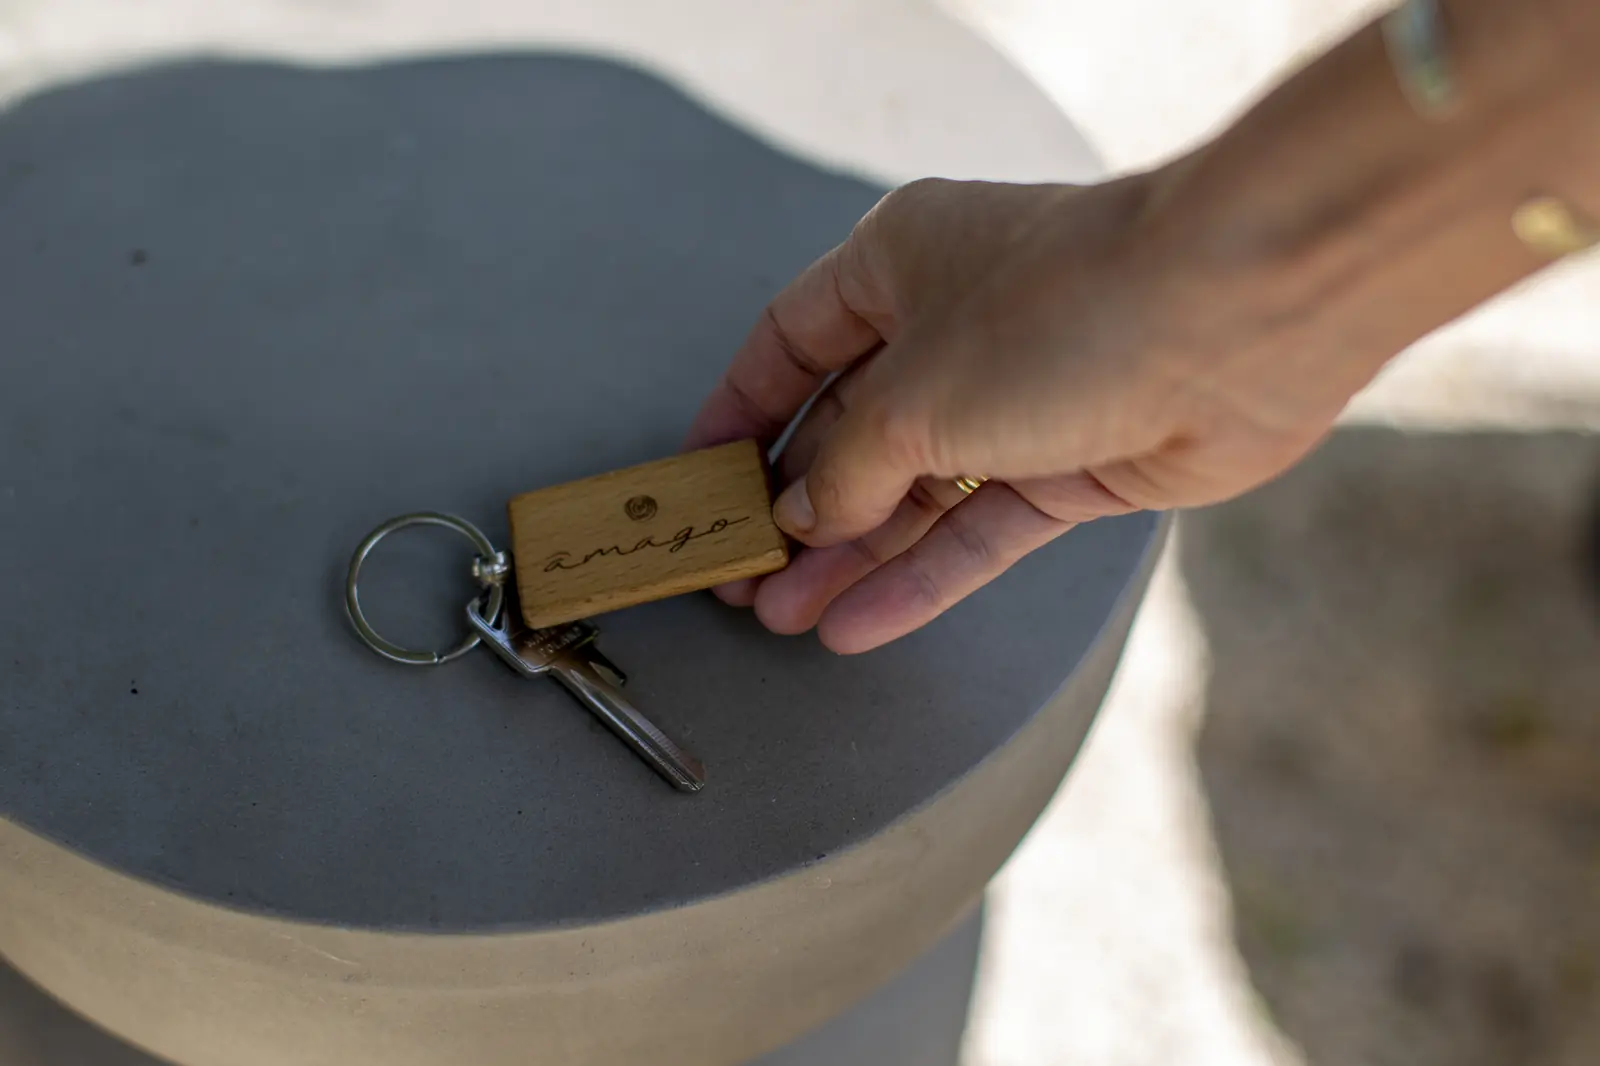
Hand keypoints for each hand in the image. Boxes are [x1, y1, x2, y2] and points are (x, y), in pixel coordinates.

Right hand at [682, 176, 1395, 652]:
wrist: (1238, 321)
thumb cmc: (1065, 311)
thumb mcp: (912, 394)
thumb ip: (844, 469)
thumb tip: (802, 519)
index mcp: (901, 264)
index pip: (794, 342)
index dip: (741, 411)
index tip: (699, 474)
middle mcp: (955, 327)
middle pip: (851, 430)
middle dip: (794, 507)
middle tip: (739, 574)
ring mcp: (1018, 401)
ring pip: (911, 491)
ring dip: (848, 556)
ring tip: (780, 615)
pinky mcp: (1073, 464)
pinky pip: (979, 530)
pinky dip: (920, 577)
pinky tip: (858, 624)